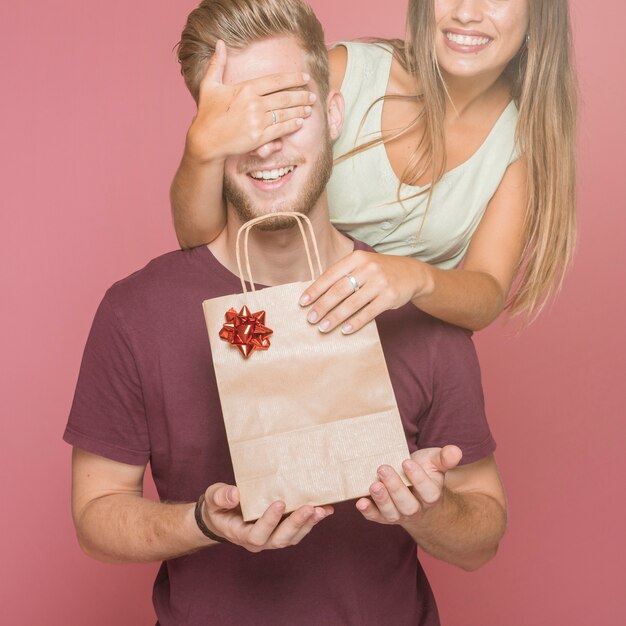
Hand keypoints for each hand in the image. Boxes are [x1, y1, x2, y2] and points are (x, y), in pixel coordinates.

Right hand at [185, 40, 315, 163]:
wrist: (206, 140)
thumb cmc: (208, 112)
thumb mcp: (209, 85)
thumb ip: (217, 64)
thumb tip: (220, 43)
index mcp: (246, 89)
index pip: (275, 81)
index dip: (293, 79)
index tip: (305, 77)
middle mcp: (254, 104)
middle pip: (284, 97)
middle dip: (301, 95)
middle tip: (313, 95)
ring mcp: (257, 121)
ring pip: (285, 113)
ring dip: (300, 110)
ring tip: (310, 107)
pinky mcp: (259, 137)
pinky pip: (281, 130)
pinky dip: (292, 125)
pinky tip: (300, 122)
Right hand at [201, 483, 332, 551]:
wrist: (223, 515)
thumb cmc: (218, 506)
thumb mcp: (213, 499)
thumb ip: (221, 497)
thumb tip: (234, 494)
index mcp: (241, 534)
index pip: (257, 534)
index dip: (269, 521)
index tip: (279, 503)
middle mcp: (259, 541)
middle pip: (280, 539)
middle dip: (296, 523)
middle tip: (309, 507)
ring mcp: (271, 537)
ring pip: (292, 537)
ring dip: (308, 524)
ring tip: (322, 509)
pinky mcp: (282, 530)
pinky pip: (299, 530)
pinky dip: (313, 521)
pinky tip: (326, 509)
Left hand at [299, 250, 432, 333]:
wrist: (412, 274)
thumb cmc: (379, 271)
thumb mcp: (362, 265)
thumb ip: (343, 275)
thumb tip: (316, 294)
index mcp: (356, 258)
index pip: (330, 275)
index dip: (315, 290)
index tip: (303, 303)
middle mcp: (368, 268)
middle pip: (339, 290)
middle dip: (322, 306)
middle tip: (311, 319)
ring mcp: (380, 282)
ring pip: (352, 303)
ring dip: (335, 317)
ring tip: (323, 327)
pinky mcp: (390, 297)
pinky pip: (368, 312)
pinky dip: (355, 323)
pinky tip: (345, 330)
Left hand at [356, 446, 461, 525]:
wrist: (415, 491)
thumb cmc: (425, 473)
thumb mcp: (435, 463)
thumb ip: (444, 458)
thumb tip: (455, 451)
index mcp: (432, 496)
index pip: (429, 492)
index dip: (418, 479)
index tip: (407, 462)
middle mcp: (416, 509)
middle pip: (408, 505)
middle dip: (395, 488)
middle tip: (383, 468)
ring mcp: (399, 514)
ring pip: (392, 513)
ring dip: (382, 500)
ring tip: (374, 485)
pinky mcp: (383, 515)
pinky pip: (376, 517)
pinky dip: (368, 511)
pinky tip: (360, 501)